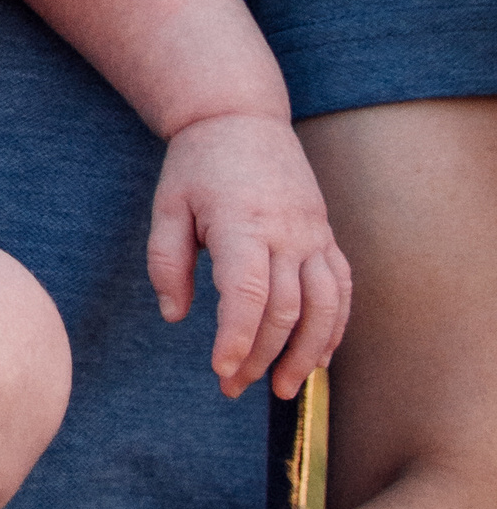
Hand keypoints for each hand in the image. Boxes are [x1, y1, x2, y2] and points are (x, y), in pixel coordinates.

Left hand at [149, 113, 351, 398]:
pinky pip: (341, 289)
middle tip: (233, 387)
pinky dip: (334, 327)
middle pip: (284, 309)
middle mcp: (286, 232)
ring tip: (285, 390)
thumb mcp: (167, 206)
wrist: (240, 119)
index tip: (220, 369)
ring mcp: (313, 234)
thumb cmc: (196, 165)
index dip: (237, 338)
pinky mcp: (326, 236)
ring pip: (324, 306)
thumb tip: (175, 316)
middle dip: (260, 356)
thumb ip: (167, 262)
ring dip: (307, 353)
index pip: (248, 294)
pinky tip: (318, 357)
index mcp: (242, 224)